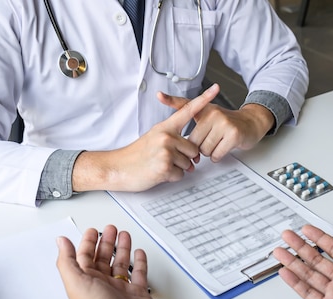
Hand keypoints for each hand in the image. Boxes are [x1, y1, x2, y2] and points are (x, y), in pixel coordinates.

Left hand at [56, 225, 161, 298]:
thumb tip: (60, 241)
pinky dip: (139, 263)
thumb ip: (67, 261)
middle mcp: (102, 286)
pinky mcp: (138, 295)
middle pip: (103, 258)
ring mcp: (120, 290)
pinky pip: (139, 274)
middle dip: (106, 242)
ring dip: (122, 249)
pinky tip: (139, 253)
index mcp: (85, 283)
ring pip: (120, 264)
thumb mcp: (76, 284)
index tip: (92, 230)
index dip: (87, 242)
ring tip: (124, 235)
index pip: (84, 257)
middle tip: (110, 228)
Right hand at [71, 84, 220, 191]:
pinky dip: (171, 177)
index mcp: (165, 127)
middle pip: (194, 149)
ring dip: (177, 169)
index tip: (215, 88)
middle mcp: (166, 136)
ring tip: (159, 165)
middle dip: (184, 158)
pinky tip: (158, 172)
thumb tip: (191, 153)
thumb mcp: (152, 138)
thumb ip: (173, 140)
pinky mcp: (164, 166)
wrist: (117, 168)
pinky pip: (180, 175)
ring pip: (188, 164)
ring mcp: (165, 151)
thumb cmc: (134, 155)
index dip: (203, 99)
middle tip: (165, 159)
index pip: (187, 110)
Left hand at [159, 93, 273, 161]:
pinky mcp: (233, 135)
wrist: (250, 123)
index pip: (185, 110)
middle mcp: (213, 114)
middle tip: (209, 140)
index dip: (170, 101)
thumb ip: (182, 106)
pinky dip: (218, 156)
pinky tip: (222, 148)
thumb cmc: (225, 121)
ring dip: (209, 152)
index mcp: (204, 110)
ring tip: (216, 143)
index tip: (158, 94)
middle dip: (199, 146)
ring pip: (205, 150)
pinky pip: (216, 154)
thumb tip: (160, 95)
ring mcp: (224, 124)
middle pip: (194, 141)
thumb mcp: (204, 111)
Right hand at [273, 225, 332, 298]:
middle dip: (300, 247)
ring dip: (293, 263)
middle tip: (287, 236)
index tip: (307, 229)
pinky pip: (309, 293)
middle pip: (317, 260)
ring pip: (309, 274)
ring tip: (280, 251)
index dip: (319, 238)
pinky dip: (296, 284)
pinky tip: (286, 273)